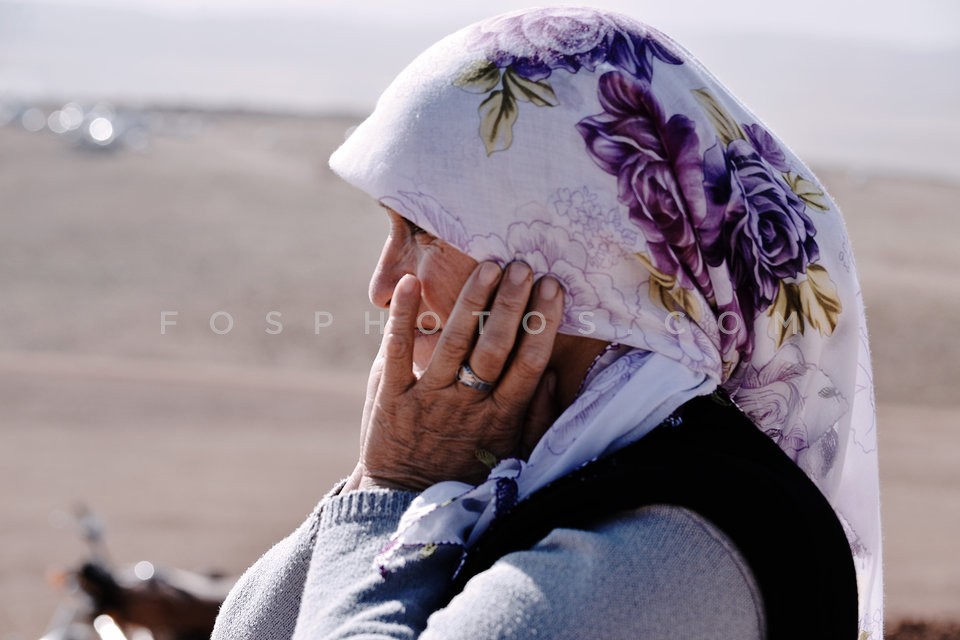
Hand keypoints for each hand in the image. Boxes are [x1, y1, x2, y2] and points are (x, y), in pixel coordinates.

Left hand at [345, 262, 563, 490]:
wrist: (404, 498)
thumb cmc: (464, 470)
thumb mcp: (511, 452)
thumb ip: (536, 417)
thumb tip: (555, 375)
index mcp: (501, 416)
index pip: (528, 361)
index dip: (542, 322)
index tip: (553, 286)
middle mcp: (467, 404)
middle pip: (495, 347)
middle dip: (512, 304)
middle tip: (524, 266)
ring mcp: (428, 399)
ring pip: (454, 344)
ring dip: (472, 303)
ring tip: (489, 266)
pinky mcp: (392, 397)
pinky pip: (398, 353)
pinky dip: (403, 318)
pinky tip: (409, 284)